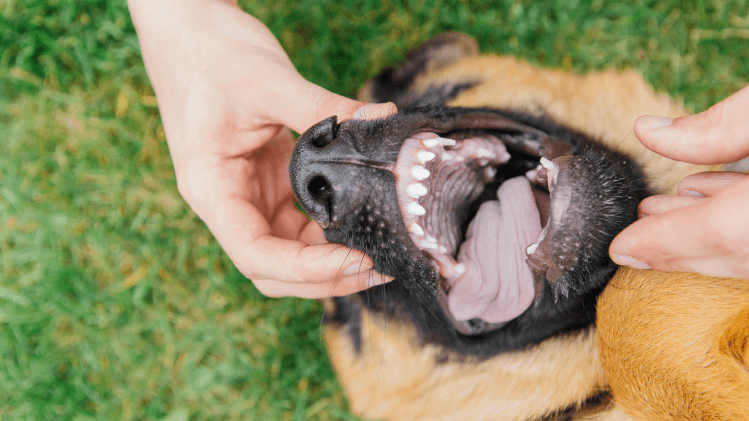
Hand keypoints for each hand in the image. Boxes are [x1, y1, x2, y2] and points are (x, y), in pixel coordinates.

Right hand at [128, 0, 396, 296]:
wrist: (188, 30)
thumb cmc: (212, 54)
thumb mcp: (270, 81)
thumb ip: (326, 108)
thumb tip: (383, 120)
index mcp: (211, 187)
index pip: (254, 253)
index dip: (305, 268)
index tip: (356, 260)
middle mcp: (227, 202)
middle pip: (272, 267)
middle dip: (323, 277)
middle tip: (378, 269)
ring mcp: (247, 196)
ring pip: (288, 250)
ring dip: (329, 260)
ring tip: (379, 253)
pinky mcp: (266, 182)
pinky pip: (298, 221)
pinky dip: (329, 230)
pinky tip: (361, 223)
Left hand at [610, 85, 748, 278]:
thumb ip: (719, 125)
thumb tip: (648, 131)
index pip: (718, 233)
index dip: (663, 242)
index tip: (620, 249)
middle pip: (733, 253)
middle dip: (676, 247)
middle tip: (630, 241)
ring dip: (704, 235)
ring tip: (657, 211)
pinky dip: (737, 225)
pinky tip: (710, 195)